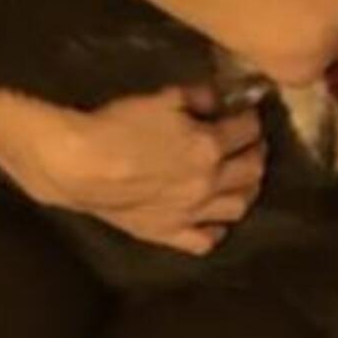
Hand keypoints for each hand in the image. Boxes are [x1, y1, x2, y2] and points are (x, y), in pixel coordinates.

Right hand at [1, 84, 266, 255]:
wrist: (81, 165)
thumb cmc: (119, 125)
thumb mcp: (162, 98)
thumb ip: (197, 97)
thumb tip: (218, 99)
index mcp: (208, 147)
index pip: (246, 131)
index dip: (250, 119)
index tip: (248, 114)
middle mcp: (208, 184)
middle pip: (250, 171)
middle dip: (256, 153)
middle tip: (251, 144)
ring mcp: (191, 213)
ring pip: (236, 208)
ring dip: (246, 191)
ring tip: (242, 179)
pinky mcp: (169, 233)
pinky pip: (204, 240)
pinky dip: (216, 229)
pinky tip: (214, 219)